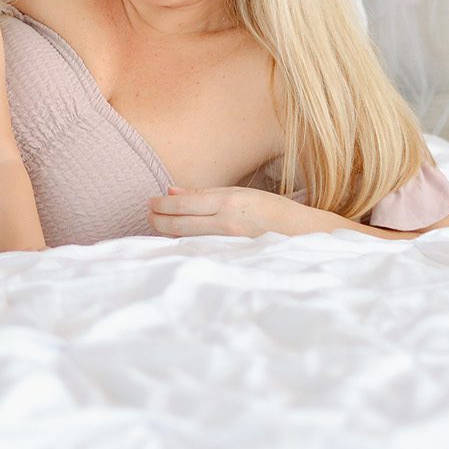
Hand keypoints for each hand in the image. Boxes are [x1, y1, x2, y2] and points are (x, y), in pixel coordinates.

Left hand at [147, 184, 294, 238]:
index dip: (163, 205)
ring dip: (167, 233)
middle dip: (158, 220)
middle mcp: (226, 222)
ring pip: (187, 239)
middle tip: (148, 216)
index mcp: (228, 202)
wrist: (301, 234)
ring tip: (156, 226)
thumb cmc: (270, 209)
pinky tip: (176, 243)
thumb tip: (171, 191)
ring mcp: (229, 243)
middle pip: (181, 223)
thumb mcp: (239, 194)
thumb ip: (204, 193)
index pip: (184, 203)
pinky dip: (185, 245)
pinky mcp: (232, 258)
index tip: (150, 203)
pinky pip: (201, 251)